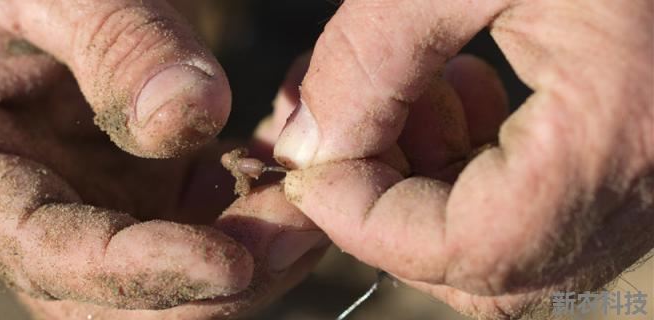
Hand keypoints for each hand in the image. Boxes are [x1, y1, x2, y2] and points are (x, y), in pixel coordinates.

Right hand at [0, 1, 326, 317]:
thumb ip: (116, 42)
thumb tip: (192, 121)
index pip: (43, 248)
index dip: (137, 273)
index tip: (232, 264)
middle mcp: (12, 207)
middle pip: (106, 294)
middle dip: (207, 285)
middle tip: (301, 234)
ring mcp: (76, 205)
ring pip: (157, 280)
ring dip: (240, 260)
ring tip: (308, 213)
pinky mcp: (127, 193)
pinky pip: (189, 231)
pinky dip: (246, 221)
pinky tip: (285, 183)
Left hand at [275, 0, 652, 317]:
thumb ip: (370, 57)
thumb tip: (304, 148)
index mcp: (617, 139)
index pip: (466, 249)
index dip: (362, 221)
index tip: (304, 165)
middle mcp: (650, 187)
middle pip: (485, 269)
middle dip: (391, 208)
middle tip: (354, 125)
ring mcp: (650, 182)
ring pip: (511, 250)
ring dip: (429, 188)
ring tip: (415, 91)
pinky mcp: (636, 159)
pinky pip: (543, 209)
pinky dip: (475, 171)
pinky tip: (463, 86)